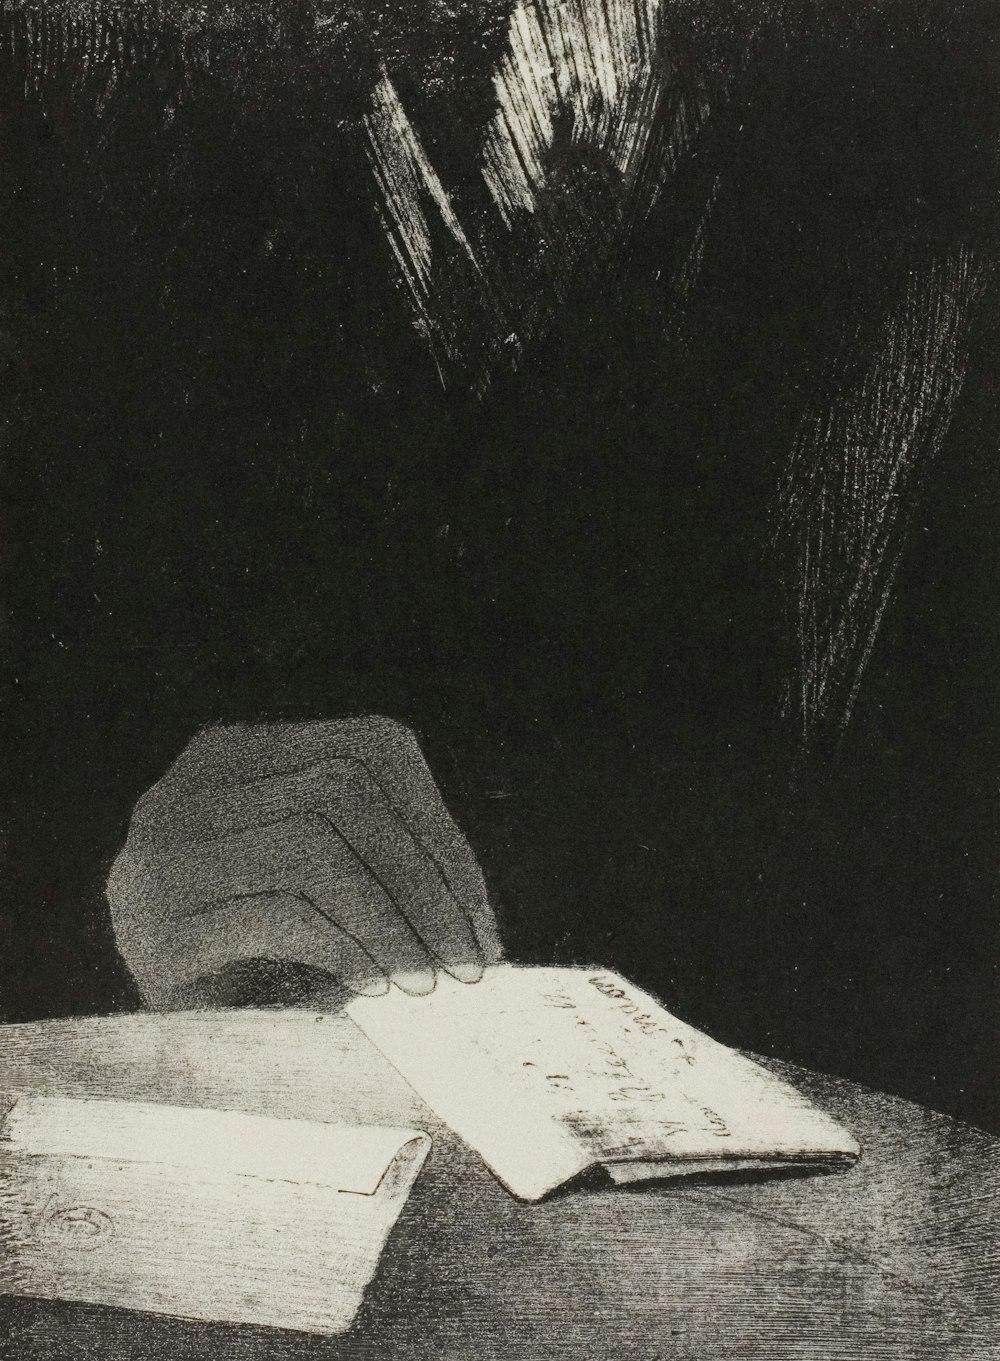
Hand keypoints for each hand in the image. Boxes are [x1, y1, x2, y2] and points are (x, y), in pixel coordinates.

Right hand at [107, 717, 501, 1008]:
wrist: (176, 1048)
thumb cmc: (271, 962)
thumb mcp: (333, 888)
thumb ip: (389, 862)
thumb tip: (478, 918)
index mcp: (237, 757)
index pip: (368, 747)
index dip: (439, 825)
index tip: (479, 911)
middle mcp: (187, 791)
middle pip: (345, 792)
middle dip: (426, 881)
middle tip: (469, 960)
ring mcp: (159, 857)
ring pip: (313, 845)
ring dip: (392, 922)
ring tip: (426, 982)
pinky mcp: (157, 930)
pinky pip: (277, 912)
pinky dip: (344, 948)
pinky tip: (372, 989)